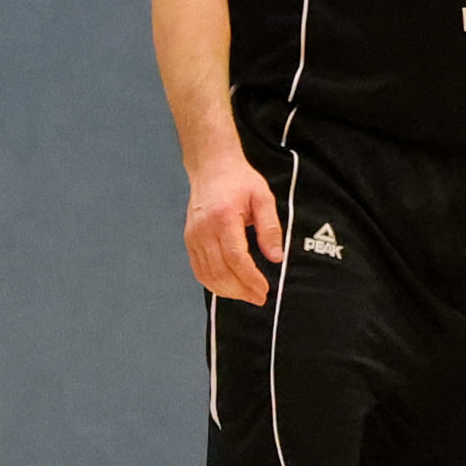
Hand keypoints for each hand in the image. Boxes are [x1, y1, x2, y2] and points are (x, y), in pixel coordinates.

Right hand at [184, 160, 284, 303]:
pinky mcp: (189, 241)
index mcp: (223, 218)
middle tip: (260, 298)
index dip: (250, 278)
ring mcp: (193, 237)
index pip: (235, 257)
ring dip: (228, 291)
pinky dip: (213, 284)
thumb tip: (277, 257)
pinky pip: (199, 270)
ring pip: (208, 275)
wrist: (211, 168)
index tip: (264, 289)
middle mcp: (204, 230)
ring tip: (247, 295)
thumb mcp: (263, 197)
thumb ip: (270, 228)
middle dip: (241, 290)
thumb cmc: (239, 180)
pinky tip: (229, 288)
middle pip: (220, 271)